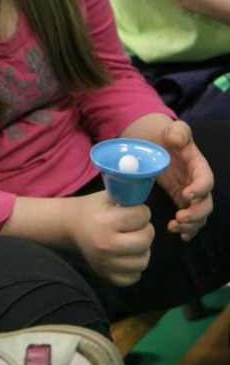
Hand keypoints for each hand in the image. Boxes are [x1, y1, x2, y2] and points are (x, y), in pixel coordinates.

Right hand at [68, 191, 154, 285]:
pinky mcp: (107, 276)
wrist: (70, 227)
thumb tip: (150, 196)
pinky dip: (134, 266)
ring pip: (143, 261)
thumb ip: (128, 196)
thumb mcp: (108, 196)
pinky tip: (126, 255)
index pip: (142, 216)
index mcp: (105, 221)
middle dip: (145, 230)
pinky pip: (135, 276)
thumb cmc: (93, 209)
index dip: (142, 211)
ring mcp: (106, 264)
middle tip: (135, 226)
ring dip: (142, 249)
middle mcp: (106, 245)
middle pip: (145, 240)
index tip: (134, 211)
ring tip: (131, 240)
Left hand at [157, 120, 213, 240]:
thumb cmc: (168, 135)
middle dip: (196, 213)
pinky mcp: (181, 200)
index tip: (186, 195)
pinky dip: (188, 230)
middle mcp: (198, 182)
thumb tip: (177, 139)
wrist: (158, 143)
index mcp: (198, 166)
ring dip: (191, 225)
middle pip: (206, 203)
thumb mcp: (173, 129)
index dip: (200, 189)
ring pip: (200, 215)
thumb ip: (177, 132)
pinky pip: (190, 218)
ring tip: (175, 227)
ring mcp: (191, 193)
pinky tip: (180, 235)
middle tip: (180, 218)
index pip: (206, 180)